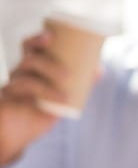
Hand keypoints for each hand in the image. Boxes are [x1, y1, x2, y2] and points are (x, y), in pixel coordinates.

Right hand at [0, 32, 68, 163]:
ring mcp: (12, 85)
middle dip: (47, 60)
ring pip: (26, 74)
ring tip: (67, 88)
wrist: (18, 133)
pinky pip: (23, 90)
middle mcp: (20, 73)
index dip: (37, 38)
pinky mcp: (6, 99)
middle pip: (28, 57)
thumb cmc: (40, 110)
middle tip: (68, 74)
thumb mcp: (60, 96)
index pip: (30, 47)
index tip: (50, 35)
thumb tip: (99, 70)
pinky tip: (61, 99)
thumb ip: (78, 83)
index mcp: (31, 68)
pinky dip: (46, 93)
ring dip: (49, 79)